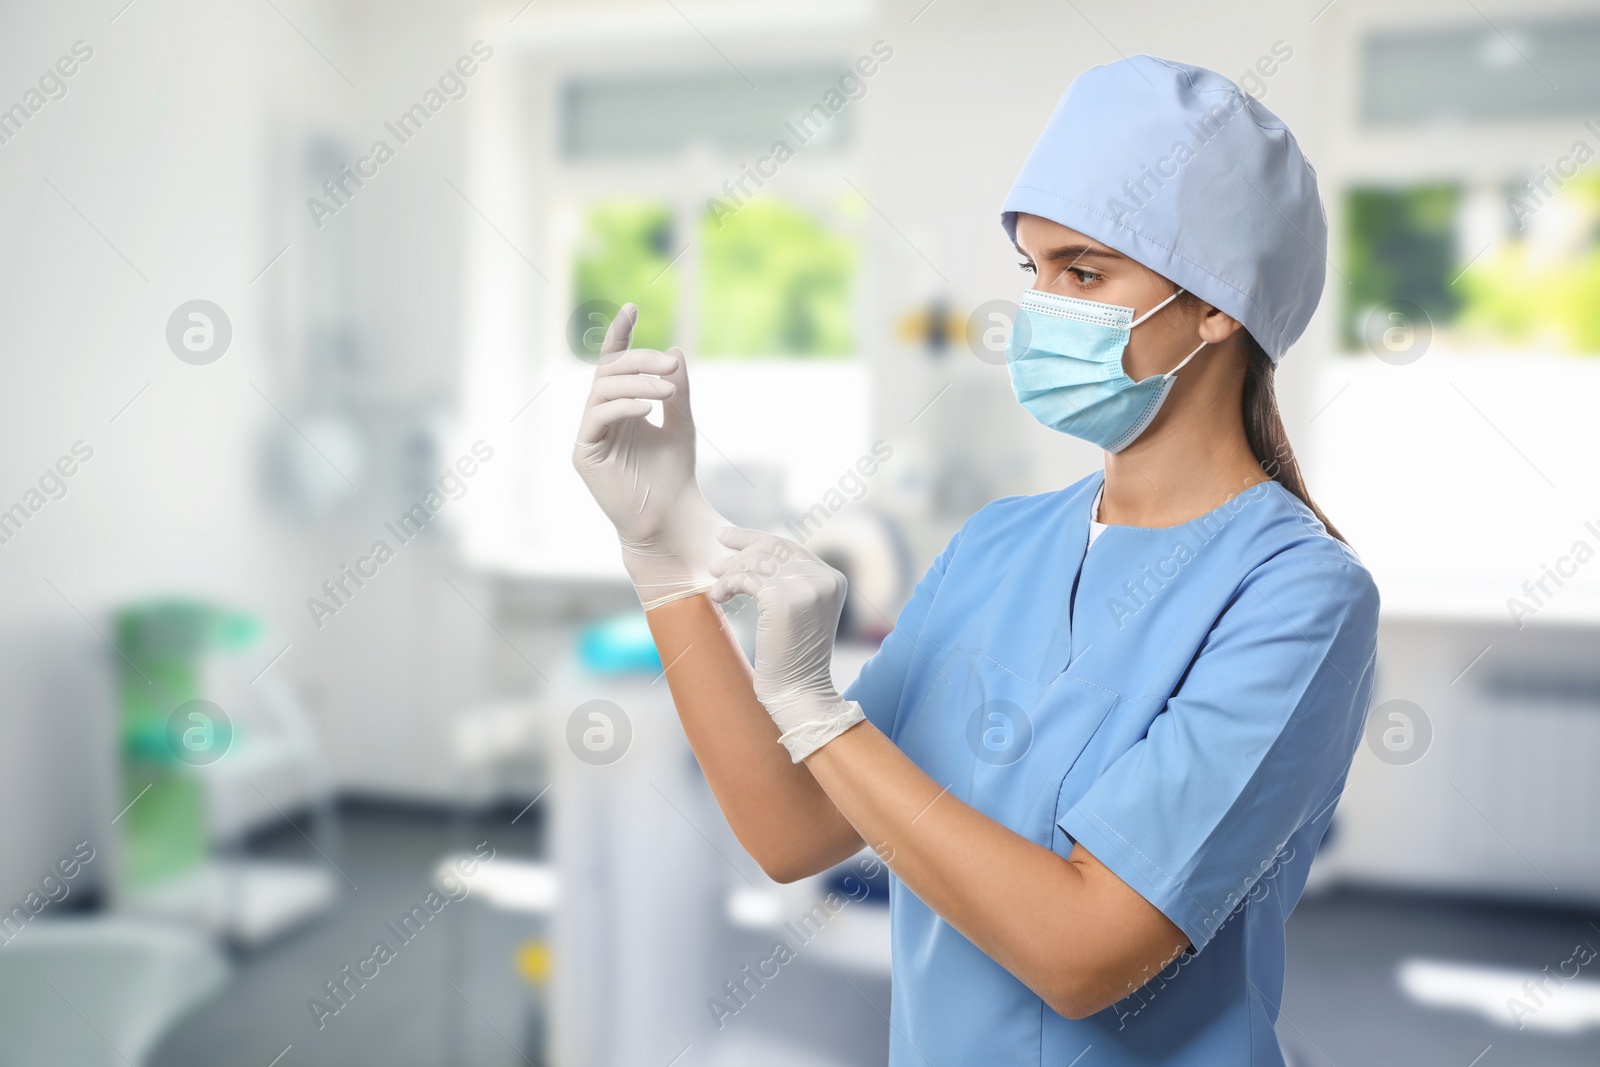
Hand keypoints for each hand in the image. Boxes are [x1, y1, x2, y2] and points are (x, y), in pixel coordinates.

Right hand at [572, 304, 728, 608]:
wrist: (668, 517)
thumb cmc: (673, 475)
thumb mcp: (681, 423)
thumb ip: (677, 390)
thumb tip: (674, 352)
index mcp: (620, 405)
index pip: (613, 363)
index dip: (620, 335)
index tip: (632, 307)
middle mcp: (599, 416)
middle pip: (609, 372)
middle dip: (639, 362)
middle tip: (670, 365)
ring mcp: (589, 434)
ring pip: (602, 390)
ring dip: (636, 383)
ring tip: (666, 389)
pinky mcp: (584, 453)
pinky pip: (597, 417)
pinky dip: (623, 406)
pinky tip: (649, 407)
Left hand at [707, 526, 865, 761]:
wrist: (799, 691)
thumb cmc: (791, 657)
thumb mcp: (798, 611)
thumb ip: (787, 581)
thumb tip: (748, 552)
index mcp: (832, 579)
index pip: (789, 546)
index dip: (755, 538)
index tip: (728, 536)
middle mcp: (824, 578)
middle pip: (772, 548)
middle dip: (739, 550)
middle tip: (714, 561)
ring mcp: (806, 587)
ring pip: (756, 562)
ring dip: (730, 571)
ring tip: (715, 583)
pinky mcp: (783, 599)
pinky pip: (745, 579)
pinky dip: (727, 585)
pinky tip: (718, 596)